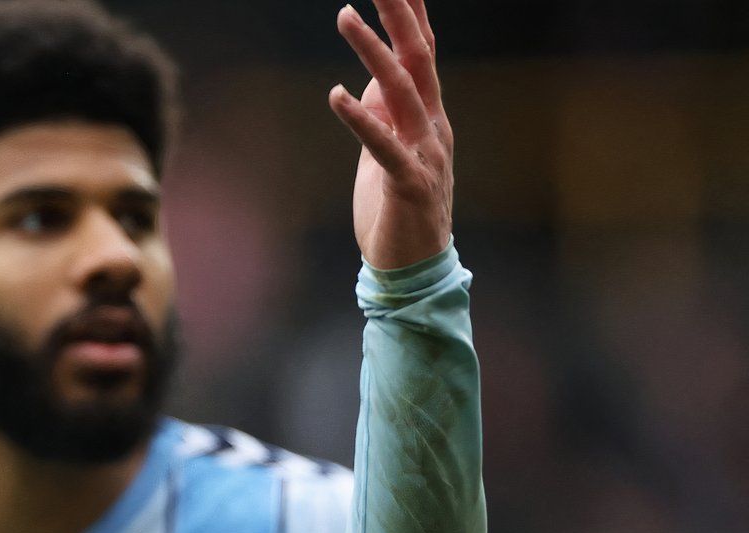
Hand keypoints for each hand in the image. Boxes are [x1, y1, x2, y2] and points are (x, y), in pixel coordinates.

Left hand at [328, 0, 452, 269]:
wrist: (413, 271)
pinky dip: (359, 118)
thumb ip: (383, 117)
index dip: (410, 15)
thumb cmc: (396, 213)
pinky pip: (384, 144)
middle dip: (399, 14)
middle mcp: (433, 127)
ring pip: (402, 90)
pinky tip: (336, 93)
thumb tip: (370, 80)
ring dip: (372, 50)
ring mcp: (426, 154)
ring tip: (345, 15)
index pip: (422, 54)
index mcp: (427, 118)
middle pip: (418, 57)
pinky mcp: (408, 183)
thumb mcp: (385, 154)